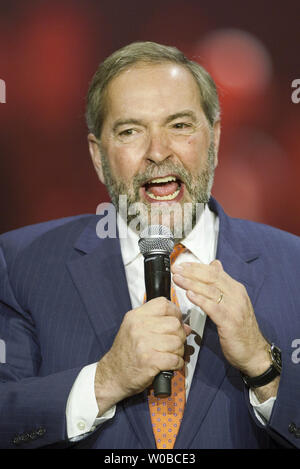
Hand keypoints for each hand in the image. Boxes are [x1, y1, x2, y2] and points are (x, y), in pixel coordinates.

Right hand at [94, 297, 190, 414]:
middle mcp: (139, 327)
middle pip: (174, 323)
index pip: (163, 304)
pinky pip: (175, 358)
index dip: (175, 312)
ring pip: (177, 341)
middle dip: (179, 335)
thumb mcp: (135, 329)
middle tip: (174, 342)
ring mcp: (144, 343)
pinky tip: (170, 364)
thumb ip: (158, 323)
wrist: (112, 374)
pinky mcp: (150, 361)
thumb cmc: (126, 353)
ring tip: (170, 354)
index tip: (175, 321)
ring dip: (179, 351)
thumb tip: (186, 326)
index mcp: (136, 316)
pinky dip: (177, 363)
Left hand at [172, 260, 269, 376]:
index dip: (196, 267)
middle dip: (191, 272)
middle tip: (176, 270)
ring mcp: (234, 308)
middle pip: (211, 278)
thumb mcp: (233, 301)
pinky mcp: (230, 322)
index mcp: (236, 289)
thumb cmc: (241, 329)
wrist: (254, 352)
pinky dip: (200, 300)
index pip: (215, 272)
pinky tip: (189, 295)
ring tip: (178, 279)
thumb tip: (215, 265)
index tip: (182, 265)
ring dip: (191, 283)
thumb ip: (223, 284)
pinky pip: (213, 308)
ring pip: (210, 290)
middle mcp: (236, 296)